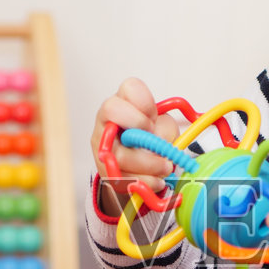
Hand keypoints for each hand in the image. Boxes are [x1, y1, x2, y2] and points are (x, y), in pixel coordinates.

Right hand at [91, 78, 182, 217]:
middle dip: (139, 124)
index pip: (129, 87)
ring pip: (120, 153)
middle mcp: (107, 120)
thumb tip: (160, 142)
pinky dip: (145, 181)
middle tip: (154, 138)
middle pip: (112, 109)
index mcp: (124, 103)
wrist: (140, 167)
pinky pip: (122, 177)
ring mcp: (103, 144)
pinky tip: (157, 180)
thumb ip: (165, 129)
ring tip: (166, 167)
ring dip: (149, 163)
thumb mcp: (164, 128)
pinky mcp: (106, 169)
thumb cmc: (152, 139)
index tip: (154, 117)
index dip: (145, 102)